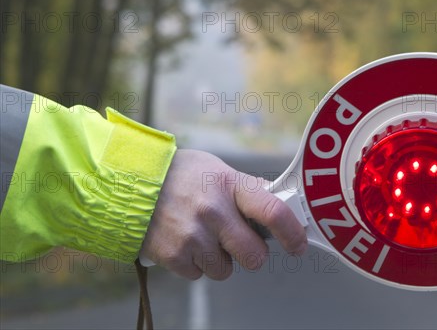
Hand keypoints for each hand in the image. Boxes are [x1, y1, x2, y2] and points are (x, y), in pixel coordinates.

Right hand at [139, 149, 306, 279]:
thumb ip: (247, 189)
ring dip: (219, 259)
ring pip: (225, 270)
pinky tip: (183, 241)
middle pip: (254, 255)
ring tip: (201, 235)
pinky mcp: (174, 255)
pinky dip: (194, 264)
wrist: (128, 181)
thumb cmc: (179, 174)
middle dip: (251, 254)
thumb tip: (278, 202)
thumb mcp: (217, 170)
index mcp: (230, 185)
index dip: (292, 233)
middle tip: (237, 241)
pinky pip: (199, 275)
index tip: (298, 245)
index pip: (273, 212)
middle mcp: (214, 211)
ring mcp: (193, 235)